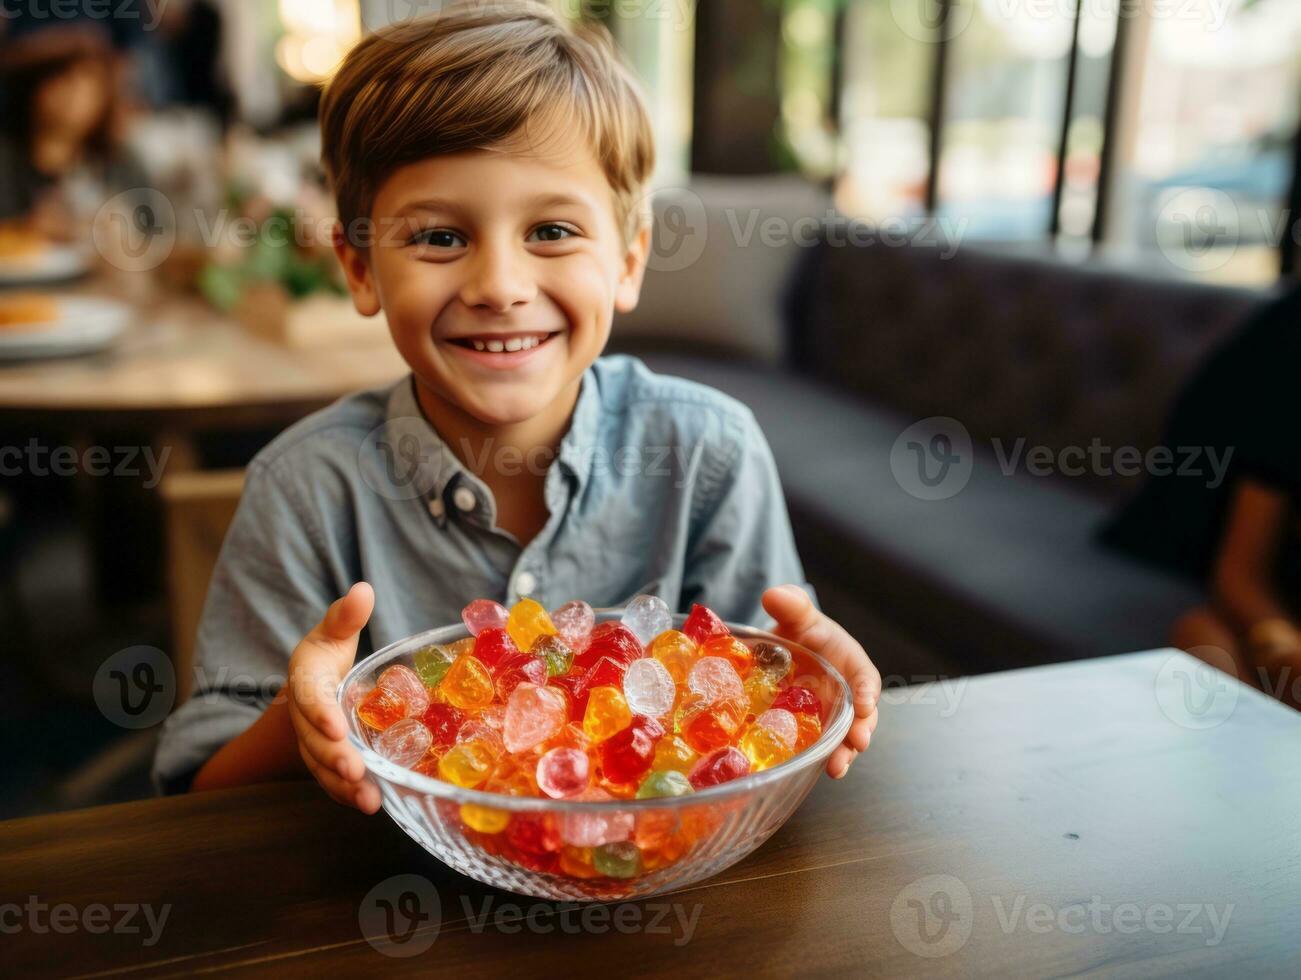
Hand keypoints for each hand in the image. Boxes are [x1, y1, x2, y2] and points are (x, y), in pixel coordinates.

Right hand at [287, 582, 380, 811]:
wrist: (314, 682)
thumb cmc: (327, 652)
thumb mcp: (334, 631)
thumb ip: (346, 615)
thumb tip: (363, 590)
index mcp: (305, 681)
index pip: (309, 698)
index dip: (320, 712)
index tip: (336, 724)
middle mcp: (305, 716)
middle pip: (315, 741)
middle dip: (333, 758)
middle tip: (355, 771)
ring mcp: (314, 742)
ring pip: (323, 768)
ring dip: (344, 785)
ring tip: (369, 800)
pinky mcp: (328, 760)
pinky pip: (334, 781)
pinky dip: (350, 794)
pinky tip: (372, 804)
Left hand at [762, 584, 880, 778]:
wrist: (781, 648)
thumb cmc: (797, 629)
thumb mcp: (796, 614)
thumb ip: (791, 604)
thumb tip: (775, 595)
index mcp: (849, 662)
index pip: (865, 676)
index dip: (867, 690)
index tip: (865, 702)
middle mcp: (845, 692)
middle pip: (862, 714)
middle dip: (861, 730)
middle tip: (858, 744)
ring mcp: (830, 713)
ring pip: (844, 736)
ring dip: (844, 753)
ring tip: (837, 768)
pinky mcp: (814, 729)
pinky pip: (821, 745)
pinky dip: (821, 759)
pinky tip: (815, 771)